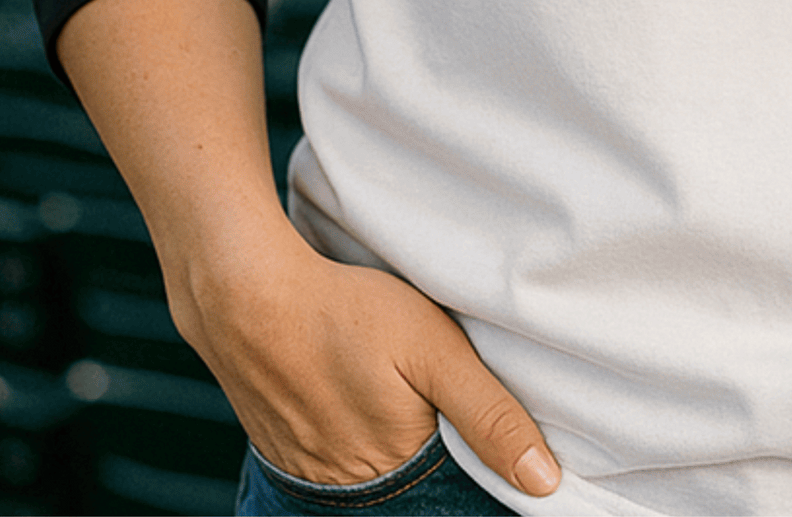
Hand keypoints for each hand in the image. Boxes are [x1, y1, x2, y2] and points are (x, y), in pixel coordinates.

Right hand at [170, 220, 561, 496]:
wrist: (246, 299)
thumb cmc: (347, 314)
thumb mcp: (435, 350)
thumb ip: (489, 414)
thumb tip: (544, 482)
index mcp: (397, 467)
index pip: (453, 493)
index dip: (477, 471)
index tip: (492, 447)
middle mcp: (352, 487)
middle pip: (413, 488)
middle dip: (437, 463)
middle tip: (436, 407)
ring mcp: (311, 473)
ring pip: (374, 479)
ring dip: (397, 455)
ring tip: (400, 404)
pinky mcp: (285, 451)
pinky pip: (334, 464)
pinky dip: (357, 444)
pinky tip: (361, 407)